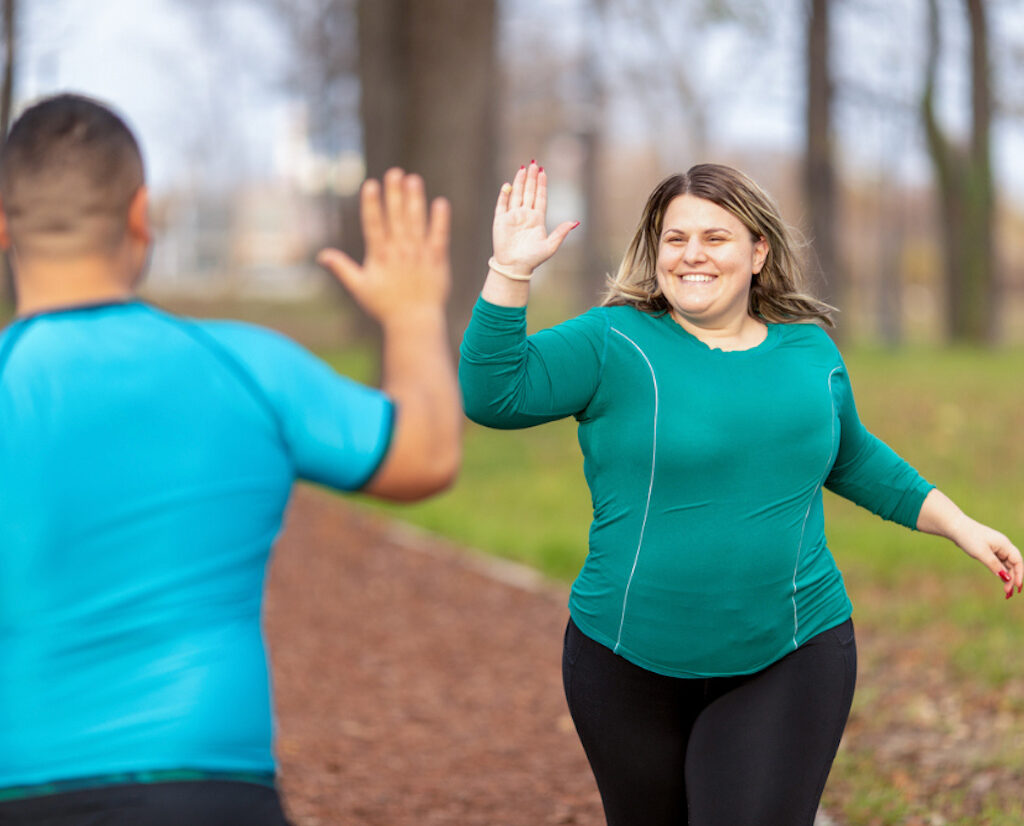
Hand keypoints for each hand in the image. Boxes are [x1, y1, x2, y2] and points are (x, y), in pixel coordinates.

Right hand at [317, 168, 450, 325]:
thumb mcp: (360, 287)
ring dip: (415, 200)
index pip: (374, 225)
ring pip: (417, 222)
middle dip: (394, 194)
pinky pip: (439, 236)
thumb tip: (321, 255)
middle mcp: (399, 252)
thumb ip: (342, 268)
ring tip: (413, 180)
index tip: (371, 184)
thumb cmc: (385, 306)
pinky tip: (441, 203)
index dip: (372, 204)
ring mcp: (419, 255)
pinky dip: (441, 221)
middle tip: (394, 173)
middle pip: (396, 218)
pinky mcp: (437, 260)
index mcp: (380, 256)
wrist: (414, 322)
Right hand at [492, 161, 577, 275]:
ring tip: (523, 169)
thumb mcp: (550, 246)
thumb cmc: (533, 259)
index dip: (542, 185)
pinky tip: (508, 185)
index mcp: (537, 219)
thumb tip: (575, 222)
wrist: (515, 267)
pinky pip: (502, 204)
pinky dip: (504, 195)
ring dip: (520, 182)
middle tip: (534, 164)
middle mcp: (525, 215)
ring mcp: (512, 217)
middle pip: (529, 192)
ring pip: (516, 194)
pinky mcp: (500, 221)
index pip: (540, 197)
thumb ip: (561, 233)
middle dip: (532, 178)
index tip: (543, 172)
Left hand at [951, 514, 1022, 598]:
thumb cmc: (969, 538)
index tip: (1017, 586)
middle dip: (1013, 579)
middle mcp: (1003, 546)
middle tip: (1008, 593)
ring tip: (1006, 591)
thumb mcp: (982, 553)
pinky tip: (1002, 580)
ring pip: (1006, 565)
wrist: (956, 527)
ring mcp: (996, 548)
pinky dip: (1000, 572)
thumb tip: (1006, 578)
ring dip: (1007, 577)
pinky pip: (999, 563)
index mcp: (1004, 544)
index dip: (1019, 574)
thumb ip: (994, 565)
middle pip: (1013, 564)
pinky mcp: (989, 550)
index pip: (1018, 561)